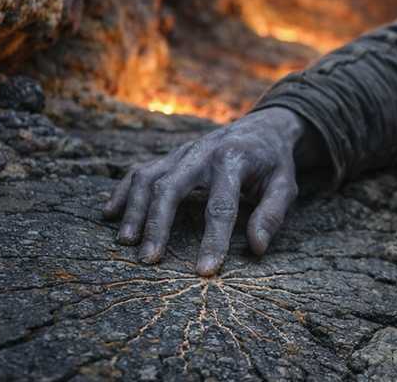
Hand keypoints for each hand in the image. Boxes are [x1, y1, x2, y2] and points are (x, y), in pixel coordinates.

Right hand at [103, 107, 304, 275]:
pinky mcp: (170, 155)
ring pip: (148, 177)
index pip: (221, 205)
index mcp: (234, 160)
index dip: (213, 240)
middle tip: (149, 259)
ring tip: (126, 243)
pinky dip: (123, 191)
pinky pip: (140, 170)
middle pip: (171, 186)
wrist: (263, 126)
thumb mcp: (285, 184)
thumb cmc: (274, 162)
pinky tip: (110, 214)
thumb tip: (256, 247)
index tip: (204, 270)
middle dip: (158, 224)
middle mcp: (202, 152)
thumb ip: (272, 214)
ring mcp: (182, 152)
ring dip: (135, 210)